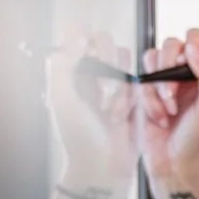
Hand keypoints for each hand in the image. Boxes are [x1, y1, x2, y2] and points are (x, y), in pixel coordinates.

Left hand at [47, 29, 135, 192]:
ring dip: (118, 86)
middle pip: (104, 40)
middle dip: (107, 66)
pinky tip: (121, 118)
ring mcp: (112, 81)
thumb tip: (79, 35)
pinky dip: (131, 99)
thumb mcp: (61, 98)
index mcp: (69, 69)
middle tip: (102, 93)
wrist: (103, 165)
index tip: (87, 58)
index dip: (85, 40)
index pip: (77, 34)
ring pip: (124, 60)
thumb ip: (63, 63)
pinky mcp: (132, 94)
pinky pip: (138, 80)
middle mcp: (90, 71)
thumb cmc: (78, 136)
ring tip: (111, 111)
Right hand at [138, 26, 198, 197]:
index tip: (190, 64)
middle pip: (171, 44)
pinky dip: (147, 100)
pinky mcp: (146, 93)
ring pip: (152, 60)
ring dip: (157, 87)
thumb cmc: (198, 142)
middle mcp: (187, 74)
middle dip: (168, 70)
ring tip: (168, 111)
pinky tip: (158, 119)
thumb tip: (194, 48)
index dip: (192, 46)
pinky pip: (141, 80)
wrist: (175, 167)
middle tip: (173, 97)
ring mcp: (165, 82)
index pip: (198, 40)